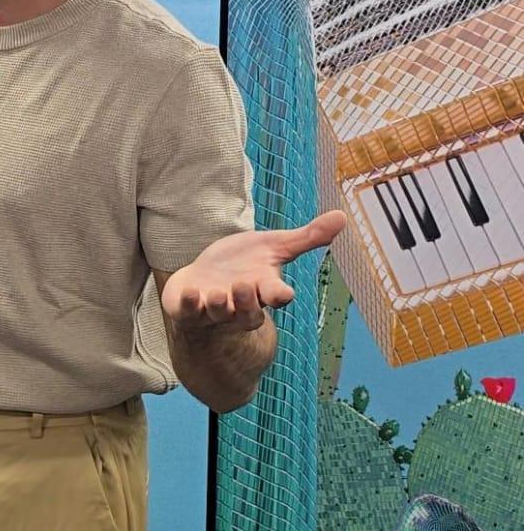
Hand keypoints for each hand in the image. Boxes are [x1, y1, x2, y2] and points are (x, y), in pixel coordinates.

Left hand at [160, 210, 345, 334]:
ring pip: (219, 314)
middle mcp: (240, 305)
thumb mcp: (273, 247)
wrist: (203, 278)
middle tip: (245, 285)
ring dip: (219, 305)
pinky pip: (188, 313)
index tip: (284, 293)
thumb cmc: (242, 263)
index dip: (279, 295)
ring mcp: (214, 311)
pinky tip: (190, 293)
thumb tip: (342, 216)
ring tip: (217, 292)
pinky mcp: (188, 311)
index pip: (276, 296)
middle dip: (246, 301)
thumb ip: (306, 238)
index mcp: (263, 289)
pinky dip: (189, 305)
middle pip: (248, 312)